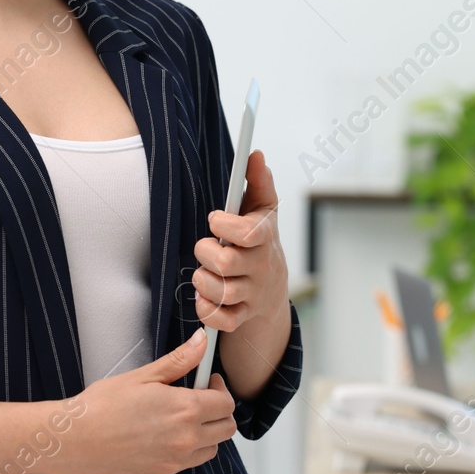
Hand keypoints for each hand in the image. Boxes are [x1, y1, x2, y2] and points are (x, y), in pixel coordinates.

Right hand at [59, 331, 236, 473]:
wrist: (74, 439)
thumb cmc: (102, 405)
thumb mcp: (143, 376)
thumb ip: (179, 360)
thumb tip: (201, 342)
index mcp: (185, 409)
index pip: (226, 403)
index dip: (220, 389)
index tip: (208, 382)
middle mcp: (186, 439)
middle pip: (226, 429)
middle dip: (219, 412)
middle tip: (200, 399)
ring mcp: (175, 461)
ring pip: (211, 449)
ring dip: (206, 434)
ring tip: (182, 419)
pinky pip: (188, 464)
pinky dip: (186, 450)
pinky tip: (164, 436)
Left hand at [193, 148, 288, 333]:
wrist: (272, 289)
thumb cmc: (259, 241)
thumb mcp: (263, 210)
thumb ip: (258, 181)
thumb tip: (255, 154)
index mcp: (264, 239)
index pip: (247, 233)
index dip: (224, 225)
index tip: (215, 219)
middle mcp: (261, 268)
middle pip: (225, 263)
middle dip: (205, 252)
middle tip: (207, 248)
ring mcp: (252, 295)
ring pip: (220, 291)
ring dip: (202, 281)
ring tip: (205, 272)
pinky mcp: (241, 317)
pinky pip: (220, 319)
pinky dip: (207, 310)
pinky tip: (205, 297)